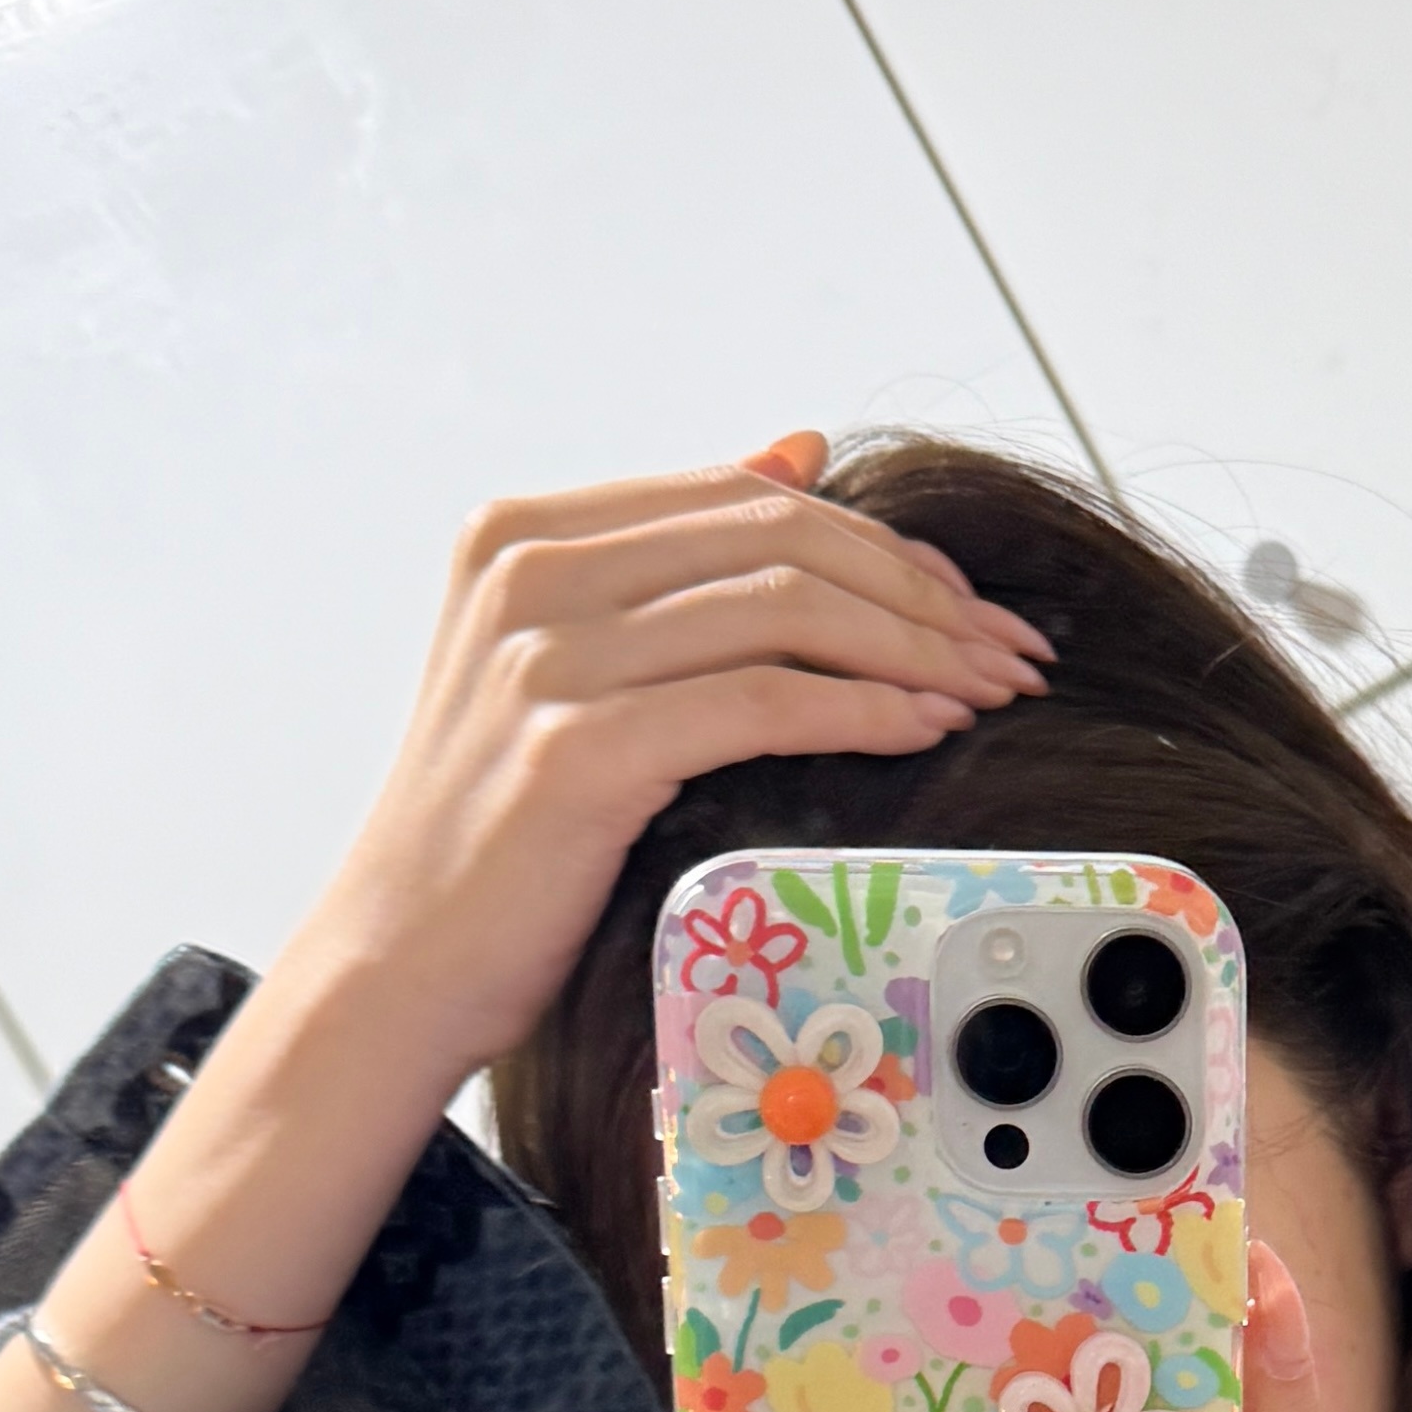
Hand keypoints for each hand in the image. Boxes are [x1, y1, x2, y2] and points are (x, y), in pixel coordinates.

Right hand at [267, 431, 1050, 1107]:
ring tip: (990, 692)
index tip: (966, 603)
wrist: (401, 962)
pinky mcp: (580, 748)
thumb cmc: (503, 831)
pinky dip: (866, 710)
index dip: (879, 543)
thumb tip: (798, 450)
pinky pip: (764, 703)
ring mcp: (547, 656)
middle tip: (1009, 650)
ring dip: (915, 650)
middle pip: (779, 539)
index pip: (745, 499)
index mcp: (523, 533)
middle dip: (920, 592)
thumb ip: (677, 559)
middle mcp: (527, 571)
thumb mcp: (575, 665)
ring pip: (785, 609)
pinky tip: (928, 729)